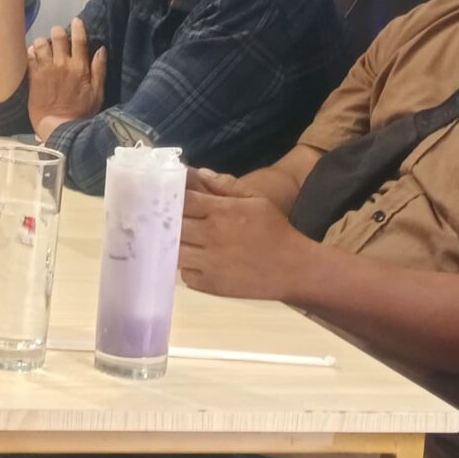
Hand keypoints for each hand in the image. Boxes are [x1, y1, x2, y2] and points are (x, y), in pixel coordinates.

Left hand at [26, 17, 105, 135]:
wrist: (58, 127)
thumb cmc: (81, 112)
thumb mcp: (97, 93)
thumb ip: (99, 70)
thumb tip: (101, 49)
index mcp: (79, 67)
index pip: (79, 40)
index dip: (78, 27)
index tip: (76, 21)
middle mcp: (62, 64)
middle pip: (58, 36)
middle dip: (58, 32)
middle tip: (58, 35)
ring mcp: (46, 69)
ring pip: (41, 43)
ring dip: (44, 42)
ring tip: (45, 47)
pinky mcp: (33, 76)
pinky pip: (30, 56)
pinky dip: (32, 51)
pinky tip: (35, 55)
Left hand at [178, 179, 313, 298]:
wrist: (294, 268)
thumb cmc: (275, 230)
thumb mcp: (257, 200)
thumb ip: (226, 185)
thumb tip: (199, 173)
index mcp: (222, 212)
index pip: (183, 200)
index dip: (171, 198)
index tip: (165, 196)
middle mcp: (211, 236)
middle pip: (172, 226)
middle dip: (167, 221)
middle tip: (164, 219)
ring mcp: (209, 263)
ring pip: (174, 251)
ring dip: (174, 245)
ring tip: (178, 241)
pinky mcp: (210, 285)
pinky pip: (185, 274)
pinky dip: (187, 268)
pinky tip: (196, 261)